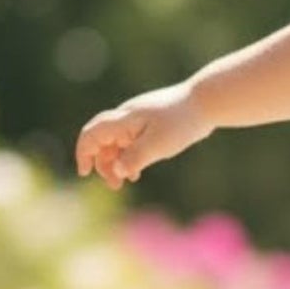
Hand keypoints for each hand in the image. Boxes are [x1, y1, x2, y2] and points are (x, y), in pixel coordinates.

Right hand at [75, 84, 211, 189]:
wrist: (206, 102)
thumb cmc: (182, 122)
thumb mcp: (158, 144)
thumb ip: (135, 158)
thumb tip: (116, 171)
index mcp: (124, 120)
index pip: (91, 134)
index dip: (83, 153)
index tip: (85, 173)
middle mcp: (126, 117)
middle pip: (101, 141)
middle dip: (102, 164)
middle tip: (115, 185)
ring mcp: (138, 120)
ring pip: (117, 142)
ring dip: (117, 162)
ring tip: (127, 181)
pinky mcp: (150, 123)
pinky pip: (131, 141)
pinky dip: (130, 156)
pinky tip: (137, 172)